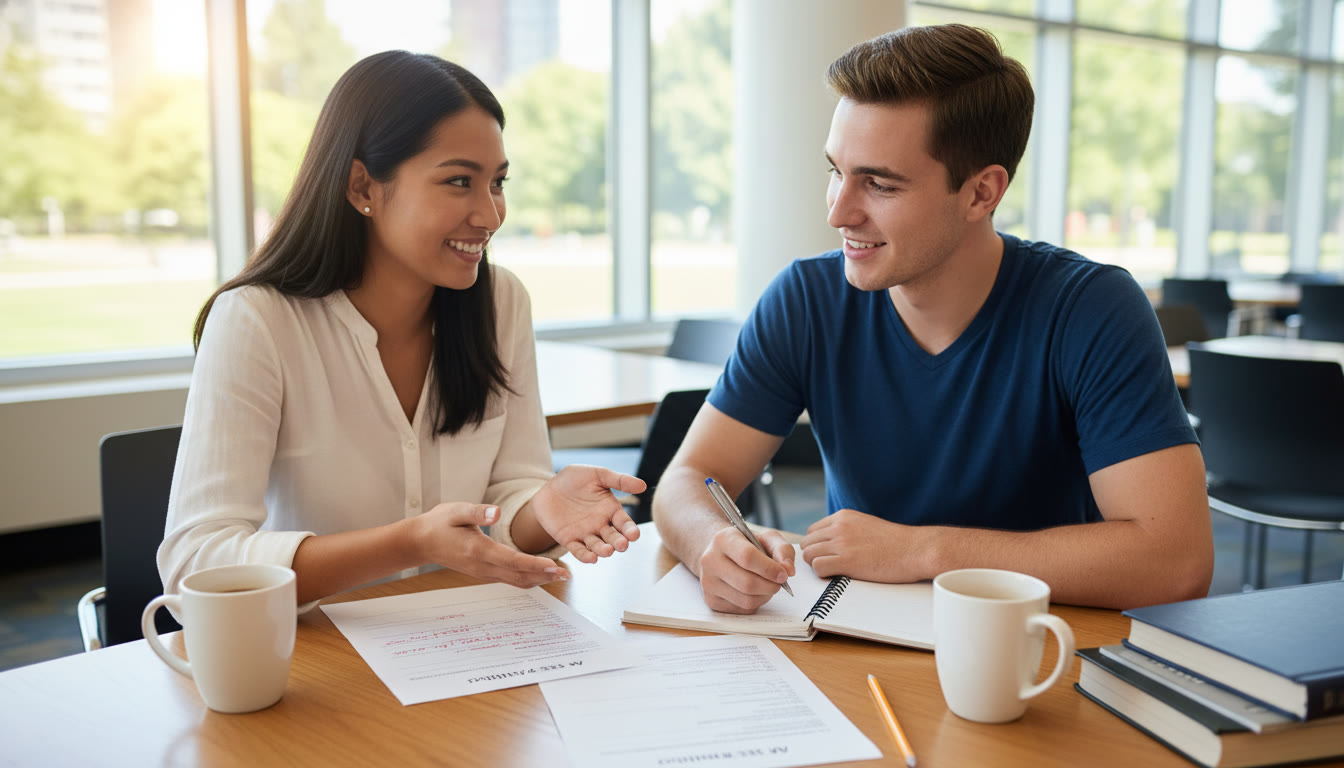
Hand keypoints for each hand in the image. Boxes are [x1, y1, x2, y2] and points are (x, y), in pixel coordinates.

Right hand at [410, 503, 568, 587]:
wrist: (421, 542)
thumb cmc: (439, 523)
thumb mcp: (456, 511)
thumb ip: (477, 511)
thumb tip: (497, 512)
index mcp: (478, 550)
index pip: (512, 561)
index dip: (535, 565)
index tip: (555, 566)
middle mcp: (483, 566)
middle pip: (519, 576)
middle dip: (544, 576)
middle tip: (568, 574)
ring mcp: (483, 572)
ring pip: (515, 581)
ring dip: (539, 579)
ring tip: (561, 575)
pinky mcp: (484, 573)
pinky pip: (510, 579)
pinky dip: (528, 578)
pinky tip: (541, 573)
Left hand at [529, 465, 646, 563]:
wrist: (549, 486)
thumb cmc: (575, 479)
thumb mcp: (598, 475)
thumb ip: (619, 480)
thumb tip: (643, 485)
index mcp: (611, 510)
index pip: (624, 523)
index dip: (630, 530)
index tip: (634, 535)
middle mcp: (601, 525)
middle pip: (613, 538)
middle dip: (619, 542)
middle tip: (622, 545)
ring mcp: (585, 534)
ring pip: (597, 546)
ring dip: (603, 550)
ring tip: (607, 551)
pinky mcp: (569, 540)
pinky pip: (578, 550)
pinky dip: (585, 556)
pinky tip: (591, 558)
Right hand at [698, 525, 794, 613]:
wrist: (721, 554)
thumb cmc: (747, 545)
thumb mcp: (766, 539)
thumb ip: (782, 550)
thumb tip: (789, 570)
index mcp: (723, 540)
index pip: (747, 557)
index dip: (770, 568)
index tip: (784, 574)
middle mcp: (710, 561)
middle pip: (747, 583)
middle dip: (770, 586)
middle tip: (779, 583)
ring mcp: (708, 582)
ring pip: (746, 600)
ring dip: (764, 596)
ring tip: (767, 586)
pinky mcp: (711, 600)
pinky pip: (741, 609)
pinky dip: (755, 603)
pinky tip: (754, 592)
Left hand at [801, 508, 923, 581]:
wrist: (916, 549)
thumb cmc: (896, 543)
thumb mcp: (866, 525)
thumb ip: (847, 530)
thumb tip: (831, 543)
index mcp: (843, 516)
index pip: (812, 531)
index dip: (816, 546)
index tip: (826, 556)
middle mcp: (839, 526)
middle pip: (807, 543)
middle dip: (813, 556)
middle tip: (828, 567)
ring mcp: (842, 543)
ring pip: (808, 555)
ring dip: (817, 566)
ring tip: (834, 572)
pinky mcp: (847, 561)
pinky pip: (817, 567)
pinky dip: (823, 574)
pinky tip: (837, 576)